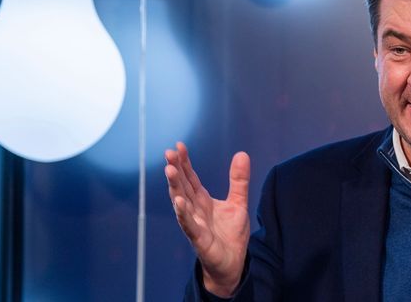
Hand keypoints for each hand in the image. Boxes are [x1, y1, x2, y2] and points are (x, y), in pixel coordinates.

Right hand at [165, 142, 250, 296]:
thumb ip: (239, 180)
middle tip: (169, 153)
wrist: (233, 263)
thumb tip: (242, 153)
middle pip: (183, 186)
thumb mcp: (238, 203)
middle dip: (176, 170)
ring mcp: (195, 224)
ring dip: (175, 187)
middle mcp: (195, 210)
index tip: (178, 146)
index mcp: (202, 200)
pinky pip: (189, 225)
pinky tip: (178, 202)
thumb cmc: (230, 234)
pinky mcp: (199, 239)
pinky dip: (183, 214)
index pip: (191, 178)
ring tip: (170, 170)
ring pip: (182, 203)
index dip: (184, 162)